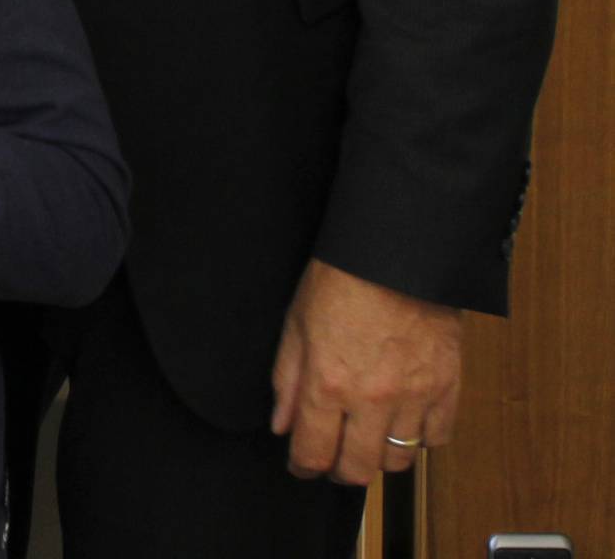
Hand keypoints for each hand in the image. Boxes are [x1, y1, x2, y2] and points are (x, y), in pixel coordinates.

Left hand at [269, 258, 464, 483]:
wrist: (396, 256)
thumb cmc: (341, 282)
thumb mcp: (295, 326)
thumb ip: (286, 381)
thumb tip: (281, 424)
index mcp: (327, 384)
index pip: (313, 452)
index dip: (304, 466)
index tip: (301, 465)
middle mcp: (371, 400)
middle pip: (358, 469)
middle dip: (340, 471)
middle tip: (334, 460)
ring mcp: (413, 398)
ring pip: (398, 460)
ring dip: (380, 458)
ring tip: (369, 440)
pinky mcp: (447, 388)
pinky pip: (437, 438)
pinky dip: (421, 439)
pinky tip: (406, 423)